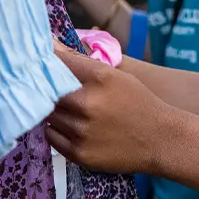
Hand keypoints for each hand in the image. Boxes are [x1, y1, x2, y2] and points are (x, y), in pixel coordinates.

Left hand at [46, 44, 177, 175]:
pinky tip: (71, 126)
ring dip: (53, 110)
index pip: (58, 62)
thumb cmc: (138, 103)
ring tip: (69, 109)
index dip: (45, 60)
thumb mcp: (115, 76)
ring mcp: (81, 131)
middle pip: (47, 90)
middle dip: (48, 87)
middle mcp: (87, 104)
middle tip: (51, 88)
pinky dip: (56, 129)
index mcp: (99, 79)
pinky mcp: (79, 154)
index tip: (38, 60)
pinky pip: (51, 136)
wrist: (161, 140)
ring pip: (47, 114)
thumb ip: (80, 61)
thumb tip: (50, 44)